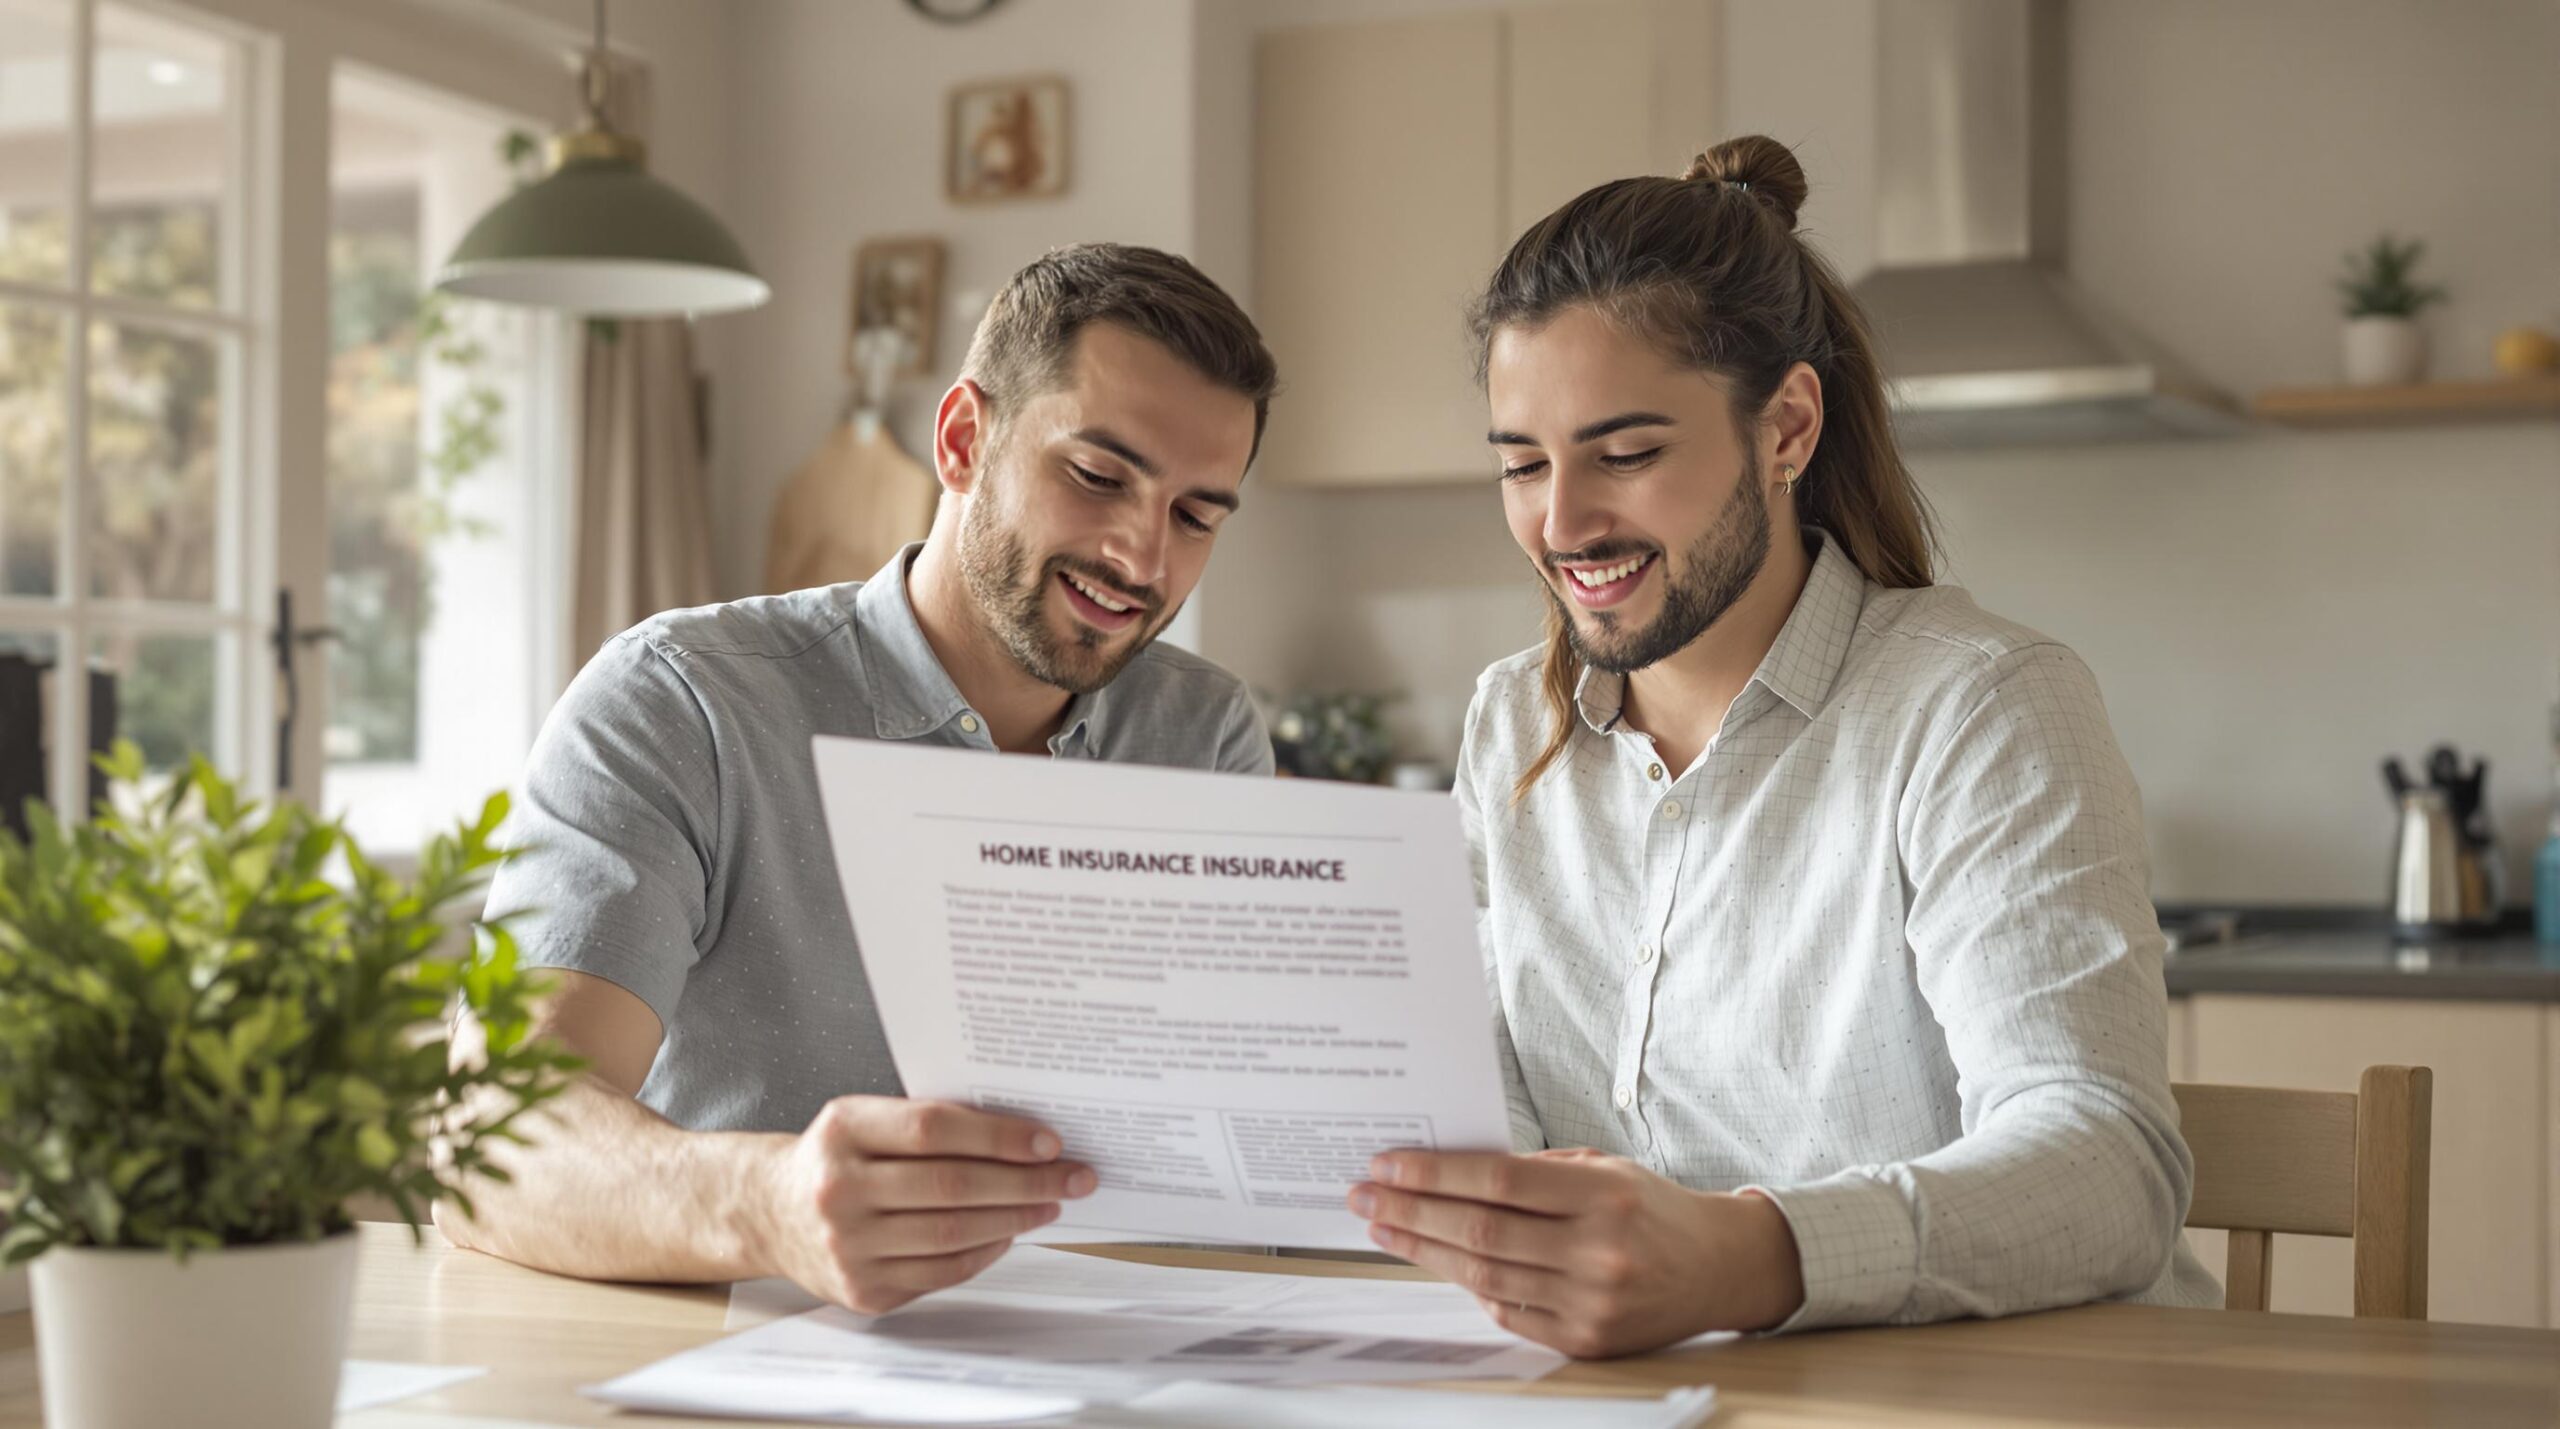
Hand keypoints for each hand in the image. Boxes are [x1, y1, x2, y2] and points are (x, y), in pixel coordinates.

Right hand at [756, 1095, 1095, 1314]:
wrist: (769, 1213)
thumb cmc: (836, 1158)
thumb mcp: (863, 1120)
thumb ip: (926, 1122)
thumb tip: (1023, 1136)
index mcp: (843, 1130)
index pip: (933, 1128)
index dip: (999, 1135)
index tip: (1049, 1141)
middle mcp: (839, 1189)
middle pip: (952, 1185)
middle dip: (1026, 1182)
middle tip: (1073, 1177)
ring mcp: (848, 1246)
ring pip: (952, 1234)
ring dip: (1015, 1218)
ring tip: (1050, 1204)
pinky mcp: (862, 1290)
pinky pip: (942, 1272)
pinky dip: (985, 1252)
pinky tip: (1010, 1233)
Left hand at [1348, 1147, 1804, 1357]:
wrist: (1719, 1267)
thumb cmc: (1652, 1207)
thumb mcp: (1605, 1167)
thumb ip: (1534, 1171)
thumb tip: (1449, 1169)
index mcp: (1604, 1193)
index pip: (1498, 1181)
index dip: (1434, 1174)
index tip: (1386, 1165)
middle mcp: (1599, 1250)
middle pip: (1481, 1231)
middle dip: (1412, 1212)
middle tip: (1364, 1197)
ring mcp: (1592, 1302)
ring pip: (1485, 1276)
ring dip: (1424, 1251)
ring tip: (1384, 1228)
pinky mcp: (1587, 1341)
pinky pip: (1509, 1313)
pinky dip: (1471, 1288)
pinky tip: (1439, 1264)